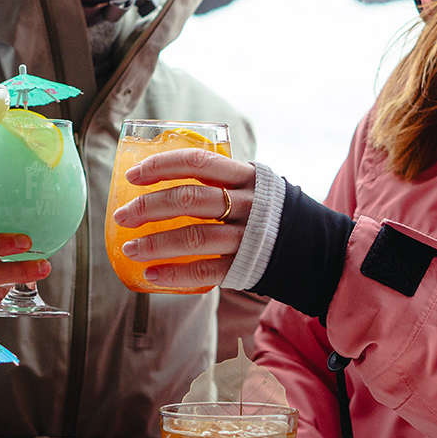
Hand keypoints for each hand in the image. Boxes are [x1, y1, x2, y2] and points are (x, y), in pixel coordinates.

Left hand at [110, 151, 257, 289]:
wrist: (314, 248)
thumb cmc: (268, 212)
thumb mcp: (252, 186)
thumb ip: (219, 181)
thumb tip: (163, 179)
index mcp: (246, 177)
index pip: (198, 162)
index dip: (162, 166)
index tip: (133, 175)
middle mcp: (248, 204)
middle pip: (191, 199)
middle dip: (150, 207)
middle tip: (122, 215)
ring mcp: (248, 237)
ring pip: (196, 237)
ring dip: (157, 243)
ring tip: (130, 248)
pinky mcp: (246, 266)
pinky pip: (207, 271)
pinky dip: (176, 273)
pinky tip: (152, 274)